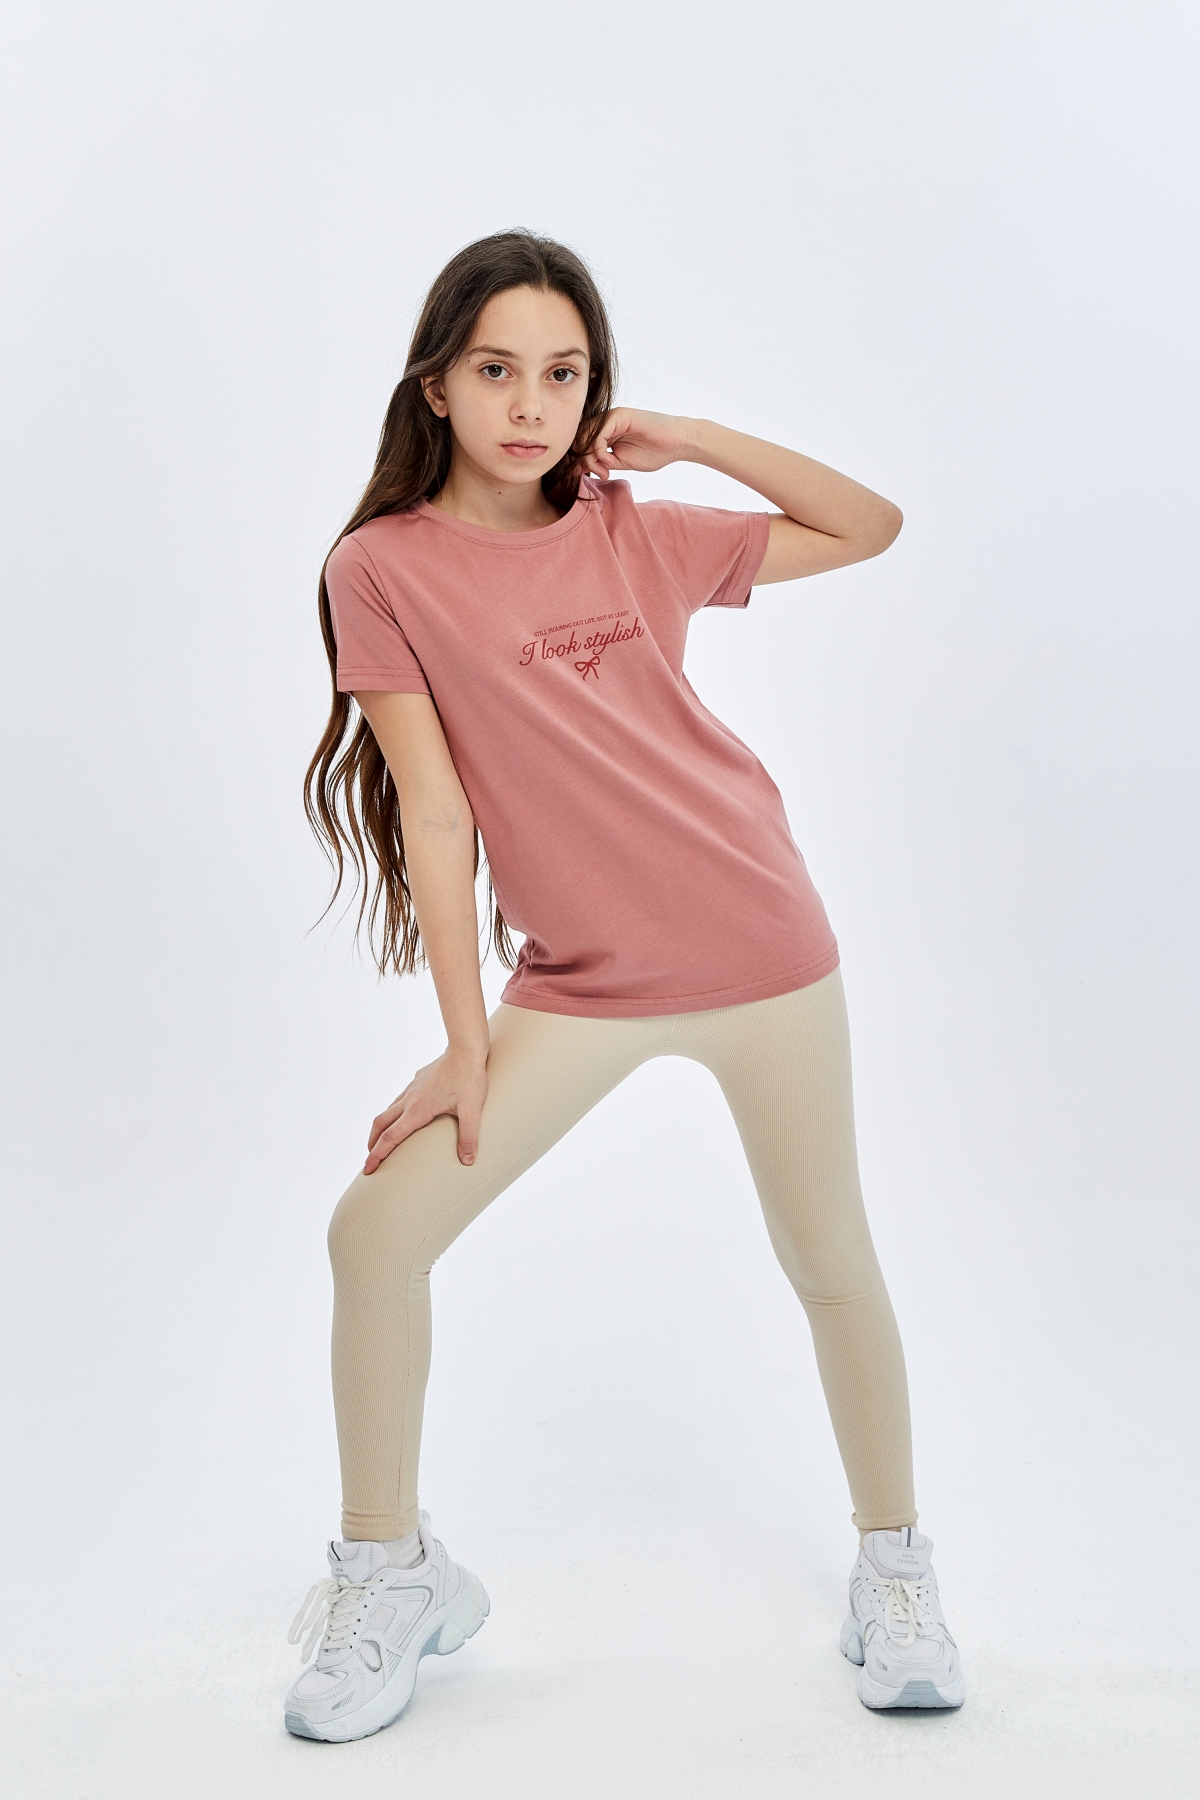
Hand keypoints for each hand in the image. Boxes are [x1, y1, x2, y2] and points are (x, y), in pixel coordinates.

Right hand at [363, 1044, 488, 1173]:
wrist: (466, 1049)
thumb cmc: (469, 1078)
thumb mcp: (472, 1111)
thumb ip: (469, 1137)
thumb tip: (467, 1161)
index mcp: (417, 1110)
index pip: (391, 1137)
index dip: (377, 1155)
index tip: (367, 1169)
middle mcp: (410, 1099)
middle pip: (381, 1124)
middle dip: (372, 1143)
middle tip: (370, 1159)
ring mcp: (412, 1088)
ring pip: (388, 1110)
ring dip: (381, 1127)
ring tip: (383, 1141)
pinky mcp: (418, 1080)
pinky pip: (400, 1099)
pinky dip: (394, 1113)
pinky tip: (405, 1115)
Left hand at [581, 408, 693, 478]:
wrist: (677, 443)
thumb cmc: (654, 452)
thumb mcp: (620, 462)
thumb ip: (601, 463)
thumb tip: (577, 468)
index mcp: (605, 432)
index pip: (581, 443)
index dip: (580, 461)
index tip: (591, 476)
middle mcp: (606, 422)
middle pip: (579, 438)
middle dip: (583, 460)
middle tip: (600, 474)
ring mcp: (612, 417)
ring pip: (585, 435)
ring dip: (590, 457)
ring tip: (605, 470)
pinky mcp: (619, 415)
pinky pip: (598, 432)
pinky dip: (597, 449)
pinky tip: (608, 461)